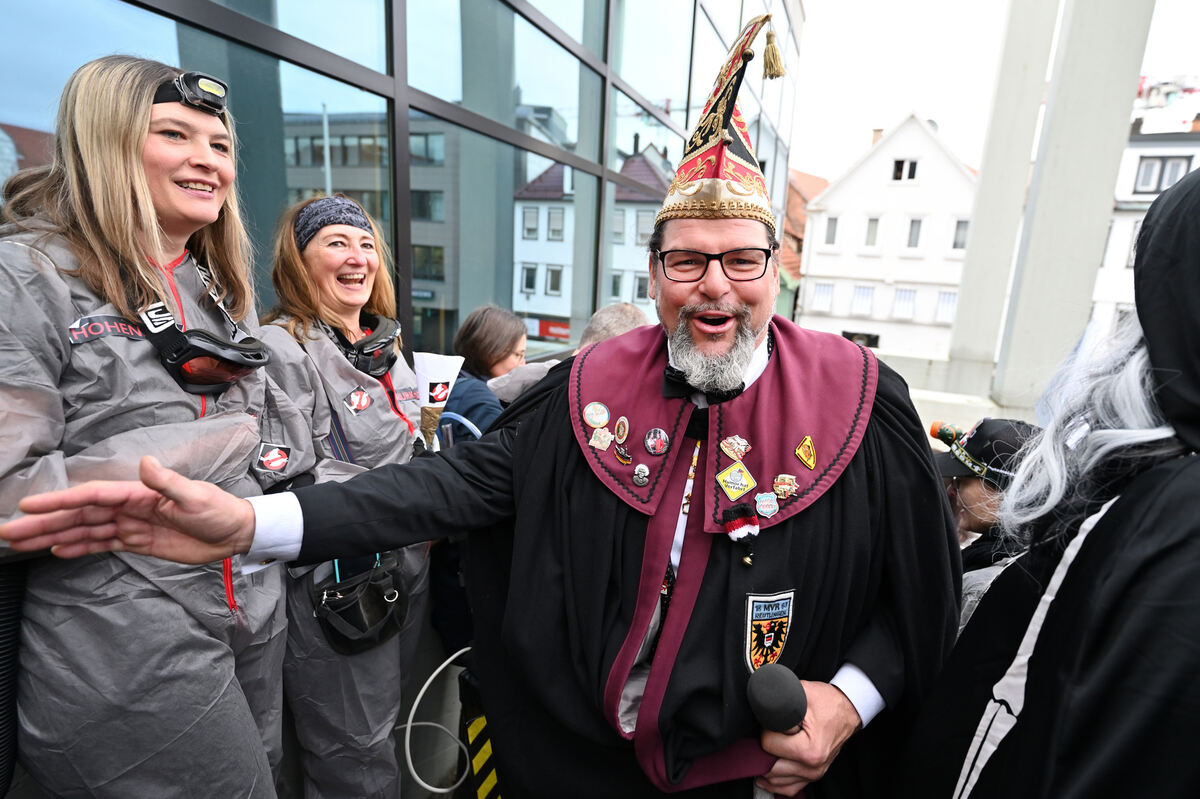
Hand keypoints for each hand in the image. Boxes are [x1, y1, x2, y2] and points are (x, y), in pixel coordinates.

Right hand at [1, 456, 255, 563]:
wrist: (235, 532)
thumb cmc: (219, 510)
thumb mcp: (196, 496)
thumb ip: (169, 483)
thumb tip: (145, 463)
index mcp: (139, 492)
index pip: (92, 496)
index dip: (60, 500)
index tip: (30, 505)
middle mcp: (129, 506)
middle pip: (79, 514)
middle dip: (44, 522)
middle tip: (9, 532)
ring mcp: (131, 524)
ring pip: (85, 530)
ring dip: (54, 535)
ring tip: (22, 543)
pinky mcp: (138, 542)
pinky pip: (102, 544)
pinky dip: (79, 547)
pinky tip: (56, 550)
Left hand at [755, 679, 860, 796]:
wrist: (848, 710)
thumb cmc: (828, 703)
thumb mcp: (803, 693)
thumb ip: (780, 698)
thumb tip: (761, 704)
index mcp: (809, 749)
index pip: (768, 745)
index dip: (766, 730)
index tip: (774, 722)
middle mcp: (812, 767)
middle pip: (769, 766)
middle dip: (763, 749)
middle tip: (769, 734)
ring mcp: (813, 774)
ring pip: (774, 780)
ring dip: (765, 766)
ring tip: (765, 749)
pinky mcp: (813, 776)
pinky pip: (788, 788)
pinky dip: (775, 782)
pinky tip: (766, 772)